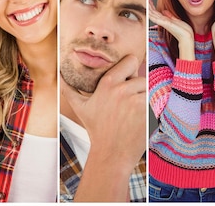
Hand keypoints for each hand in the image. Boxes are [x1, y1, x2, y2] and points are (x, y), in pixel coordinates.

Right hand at [61, 55, 145, 169]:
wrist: (111, 153)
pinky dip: (153, 107)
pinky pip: (156, 101)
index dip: (130, 68)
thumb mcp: (80, 107)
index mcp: (109, 83)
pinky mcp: (149, 112)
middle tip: (130, 101)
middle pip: (142, 76)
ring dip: (146, 96)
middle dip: (138, 87)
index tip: (128, 77)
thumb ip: (68, 89)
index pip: (130, 60)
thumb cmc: (96, 129)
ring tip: (135, 110)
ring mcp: (137, 100)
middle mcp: (123, 89)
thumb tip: (58, 75)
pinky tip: (141, 117)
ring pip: (150, 88)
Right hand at [148, 0, 192, 43]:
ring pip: (153, 15)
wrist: (186, 37)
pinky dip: (152, 14)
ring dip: (149, 9)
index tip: (149, 1)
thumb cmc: (183, 31)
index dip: (153, 7)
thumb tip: (164, 11)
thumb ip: (170, 16)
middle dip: (150, 6)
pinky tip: (148, 10)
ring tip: (146, 2)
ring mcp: (163, 23)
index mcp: (165, 20)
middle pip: (153, 13)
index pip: (156, 12)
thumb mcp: (176, 20)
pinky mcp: (165, 23)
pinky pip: (156, 18)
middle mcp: (163, 22)